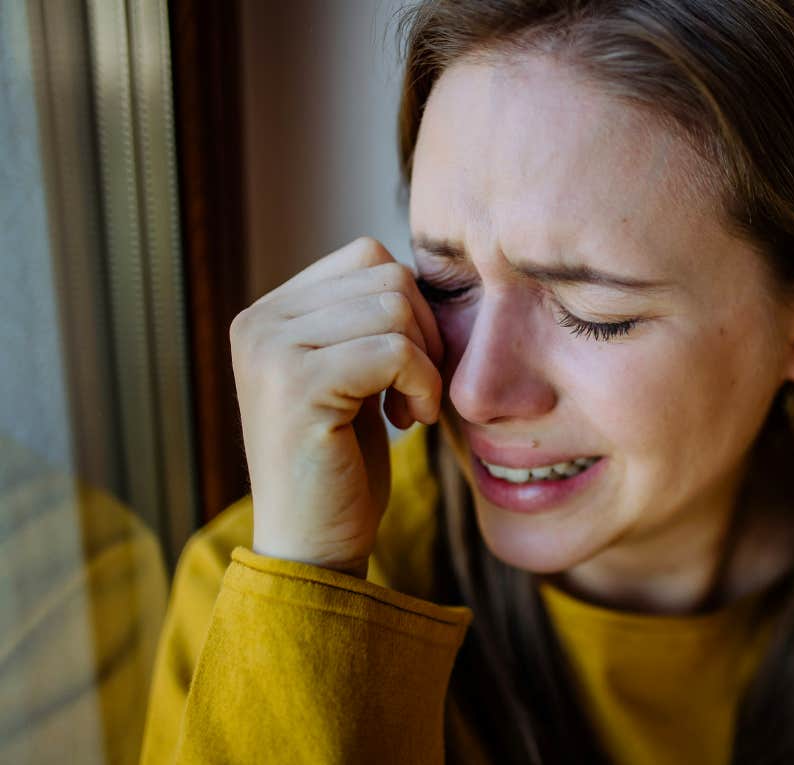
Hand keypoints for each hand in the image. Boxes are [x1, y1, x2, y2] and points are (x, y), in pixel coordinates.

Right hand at [230, 237, 444, 576]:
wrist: (314, 548)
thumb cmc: (343, 467)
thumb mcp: (351, 377)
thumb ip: (364, 319)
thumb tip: (419, 270)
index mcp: (269, 313)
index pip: (366, 256)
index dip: (411, 309)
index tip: (405, 370)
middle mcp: (258, 322)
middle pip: (386, 275)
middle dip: (425, 332)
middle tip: (416, 392)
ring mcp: (271, 350)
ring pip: (395, 306)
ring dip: (425, 362)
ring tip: (410, 410)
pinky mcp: (296, 385)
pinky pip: (395, 351)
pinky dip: (423, 386)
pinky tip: (411, 423)